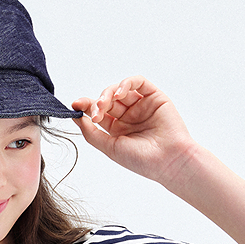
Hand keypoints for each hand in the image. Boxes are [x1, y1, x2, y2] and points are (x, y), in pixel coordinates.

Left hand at [71, 76, 194, 183]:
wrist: (168, 161)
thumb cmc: (141, 159)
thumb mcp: (110, 147)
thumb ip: (91, 133)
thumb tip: (75, 117)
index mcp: (117, 129)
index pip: (98, 112)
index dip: (86, 106)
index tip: (75, 105)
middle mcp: (129, 116)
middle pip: (107, 100)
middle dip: (97, 102)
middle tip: (95, 111)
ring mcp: (142, 105)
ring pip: (120, 89)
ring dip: (109, 93)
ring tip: (105, 104)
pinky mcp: (155, 97)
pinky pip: (138, 82)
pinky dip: (126, 83)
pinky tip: (120, 93)